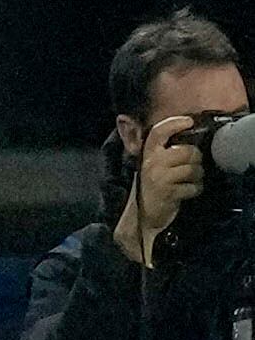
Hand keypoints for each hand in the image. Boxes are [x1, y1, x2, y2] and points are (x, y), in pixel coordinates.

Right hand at [116, 114, 208, 263]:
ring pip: (194, 169)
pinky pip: (194, 186)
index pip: (158, 132)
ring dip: (197, 177)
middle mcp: (152, 163)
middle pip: (187, 151)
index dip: (174, 123)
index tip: (189, 121)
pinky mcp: (168, 192)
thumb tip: (187, 138)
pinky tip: (187, 193)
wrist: (143, 217)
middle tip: (192, 168)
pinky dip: (195, 190)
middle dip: (196, 160)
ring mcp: (159, 178)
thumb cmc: (153, 189)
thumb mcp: (153, 167)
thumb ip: (165, 152)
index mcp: (147, 155)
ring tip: (189, 182)